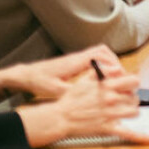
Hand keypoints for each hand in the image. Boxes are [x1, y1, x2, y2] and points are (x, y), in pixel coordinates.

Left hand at [0, 46, 125, 104]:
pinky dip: (102, 65)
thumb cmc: (39, 81)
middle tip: (122, 76)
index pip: (99, 55)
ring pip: (99, 53)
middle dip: (115, 62)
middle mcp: (78, 57)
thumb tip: (90, 96)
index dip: (112, 63)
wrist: (27, 75)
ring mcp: (76, 59)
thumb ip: (73, 92)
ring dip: (109, 62)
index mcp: (75, 62)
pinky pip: (93, 59)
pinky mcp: (75, 62)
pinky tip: (102, 78)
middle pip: (103, 51)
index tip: (119, 74)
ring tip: (115, 77)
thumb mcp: (56, 90)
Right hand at [17, 70, 148, 148]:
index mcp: (107, 86)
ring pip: (135, 112)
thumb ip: (102, 71)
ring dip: (132, 111)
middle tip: (123, 100)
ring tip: (124, 110)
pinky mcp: (109, 128)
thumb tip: (117, 67)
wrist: (61, 117)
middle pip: (135, 97)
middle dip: (131, 98)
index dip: (133, 83)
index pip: (134, 80)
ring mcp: (111, 115)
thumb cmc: (71, 99)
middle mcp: (112, 99)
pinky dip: (144, 137)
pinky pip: (130, 134)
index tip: (129, 85)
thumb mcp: (85, 79)